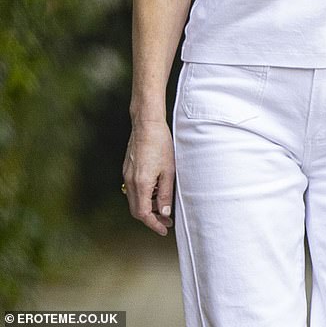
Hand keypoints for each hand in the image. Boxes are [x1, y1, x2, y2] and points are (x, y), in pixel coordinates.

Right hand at [122, 119, 174, 235]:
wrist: (146, 124)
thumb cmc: (160, 144)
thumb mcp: (169, 171)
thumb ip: (166, 194)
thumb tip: (164, 213)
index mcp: (141, 184)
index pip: (144, 214)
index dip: (154, 225)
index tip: (164, 229)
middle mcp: (130, 181)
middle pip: (136, 210)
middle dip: (151, 218)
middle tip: (166, 221)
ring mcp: (127, 174)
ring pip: (134, 200)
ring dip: (147, 206)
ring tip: (163, 205)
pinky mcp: (127, 168)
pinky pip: (133, 189)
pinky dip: (144, 195)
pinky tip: (156, 190)